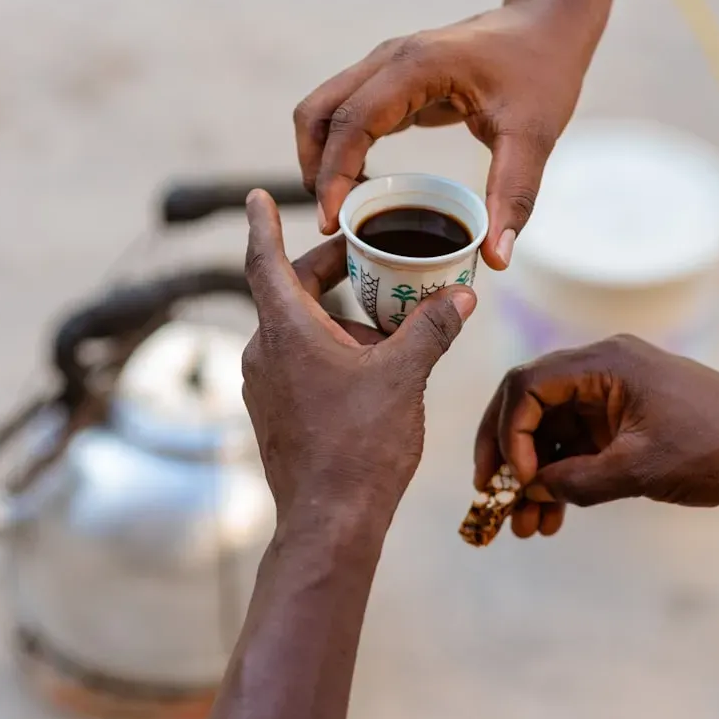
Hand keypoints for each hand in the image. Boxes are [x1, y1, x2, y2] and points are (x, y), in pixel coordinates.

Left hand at [241, 190, 475, 525]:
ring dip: (337, 317)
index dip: (262, 224)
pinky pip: (300, 363)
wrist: (331, 521)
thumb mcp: (405, 377)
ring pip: (299, 331)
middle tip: (364, 257)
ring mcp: (266, 386)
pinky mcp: (277, 413)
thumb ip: (431, 329)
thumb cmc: (361, 446)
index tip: (256, 197)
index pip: (265, 261)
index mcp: (286, 332)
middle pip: (291, 294)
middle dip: (328, 271)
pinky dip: (330, 350)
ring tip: (387, 325)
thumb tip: (462, 297)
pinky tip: (371, 369)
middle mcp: (265, 354)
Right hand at [294, 0, 594, 269]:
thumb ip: (513, 195)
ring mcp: (387, 66)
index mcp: (417, 66)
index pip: (352, 122)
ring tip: (343, 209)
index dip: (334, 175)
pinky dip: (341, 149)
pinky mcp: (394, 78)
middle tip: (332, 223)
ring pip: (324, 109)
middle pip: (319, 112)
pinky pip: (347, 113)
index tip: (330, 222)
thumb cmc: (542, 71)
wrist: (547, 26)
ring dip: (322, 158)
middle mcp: (390, 60)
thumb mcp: (534, 135)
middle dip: (316, 170)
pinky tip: (364, 187)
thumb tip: (496, 258)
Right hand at [474, 335, 718, 538]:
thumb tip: (531, 488)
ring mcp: (613, 397)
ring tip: (525, 525)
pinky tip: (552, 516)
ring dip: (534, 476)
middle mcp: (603, 371)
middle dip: (508, 454)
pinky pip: (578, 447)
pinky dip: (563, 479)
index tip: (513, 478)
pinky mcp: (624, 422)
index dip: (508, 431)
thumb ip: (579, 480)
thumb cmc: (718, 449)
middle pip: (530, 405)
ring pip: (552, 433)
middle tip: (490, 495)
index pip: (528, 385)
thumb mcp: (641, 469)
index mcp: (605, 362)